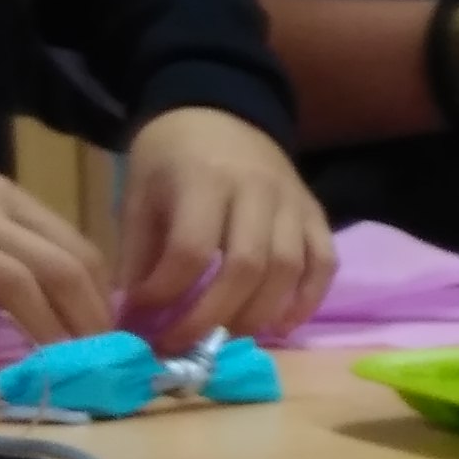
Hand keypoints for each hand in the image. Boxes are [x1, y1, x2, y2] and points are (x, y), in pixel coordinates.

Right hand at [0, 131, 110, 349]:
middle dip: (85, 321)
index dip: (101, 298)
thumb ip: (3, 241)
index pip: (75, 248)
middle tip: (95, 363)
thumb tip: (51, 295)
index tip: (111, 338)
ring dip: (40, 327)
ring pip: (10, 279)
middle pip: (55, 268)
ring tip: (51, 364)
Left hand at [117, 108, 334, 346]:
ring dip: (257, 315)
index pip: (191, 249)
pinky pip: (324, 263)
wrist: (220, 112)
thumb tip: (135, 316)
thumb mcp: (139, 194)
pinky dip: (308, 301)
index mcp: (203, 179)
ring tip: (226, 340)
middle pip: (245, 267)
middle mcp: (256, 190)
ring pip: (287, 270)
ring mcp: (292, 202)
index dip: (166, 292)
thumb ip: (138, 253)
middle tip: (182, 346)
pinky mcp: (315, 214)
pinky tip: (281, 327)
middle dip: (211, 318)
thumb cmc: (170, 158)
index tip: (141, 314)